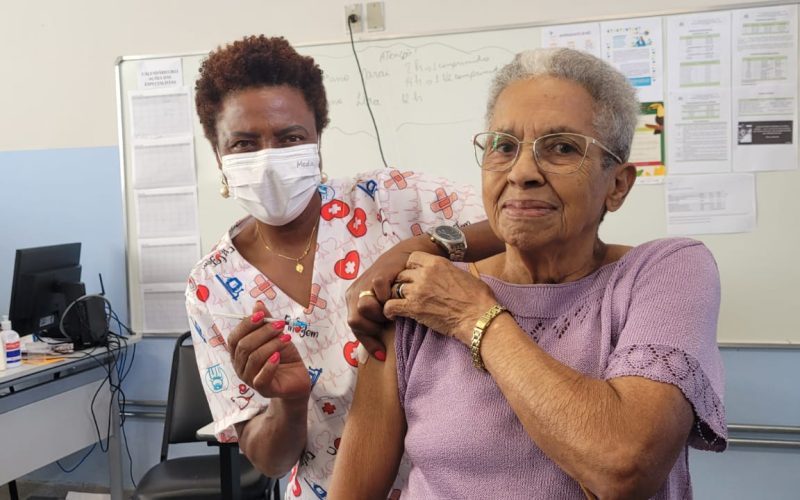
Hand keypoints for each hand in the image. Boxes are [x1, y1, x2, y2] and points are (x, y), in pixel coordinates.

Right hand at [227, 302, 310, 400]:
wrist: (297, 379)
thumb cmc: (283, 357)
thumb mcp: (276, 336)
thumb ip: (266, 322)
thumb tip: (258, 304)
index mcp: (239, 353)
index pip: (234, 337)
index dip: (246, 325)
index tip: (262, 314)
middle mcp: (240, 366)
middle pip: (244, 346)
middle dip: (262, 332)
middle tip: (280, 325)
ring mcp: (249, 379)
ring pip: (254, 358)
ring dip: (271, 344)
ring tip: (286, 337)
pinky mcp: (263, 389)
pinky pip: (261, 377)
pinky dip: (270, 365)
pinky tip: (279, 356)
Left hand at [346, 246, 414, 358]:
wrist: (406, 258)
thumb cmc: (396, 286)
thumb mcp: (382, 306)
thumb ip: (376, 324)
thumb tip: (378, 355)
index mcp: (353, 300)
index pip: (354, 327)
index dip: (368, 343)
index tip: (382, 355)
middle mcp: (355, 291)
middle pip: (354, 320)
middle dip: (373, 328)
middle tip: (388, 325)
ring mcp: (365, 282)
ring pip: (364, 307)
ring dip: (380, 314)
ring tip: (392, 312)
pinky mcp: (378, 273)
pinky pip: (379, 291)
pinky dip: (388, 298)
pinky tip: (397, 299)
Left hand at [383, 252, 498, 344]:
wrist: (478, 316)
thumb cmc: (478, 298)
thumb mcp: (462, 274)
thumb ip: (447, 271)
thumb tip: (444, 274)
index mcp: (437, 262)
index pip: (412, 258)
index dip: (411, 267)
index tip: (414, 276)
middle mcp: (424, 273)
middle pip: (401, 274)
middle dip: (403, 283)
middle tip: (407, 293)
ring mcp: (417, 290)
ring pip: (395, 288)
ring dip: (396, 296)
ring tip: (399, 303)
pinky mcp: (413, 308)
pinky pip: (390, 305)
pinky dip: (389, 310)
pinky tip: (392, 314)